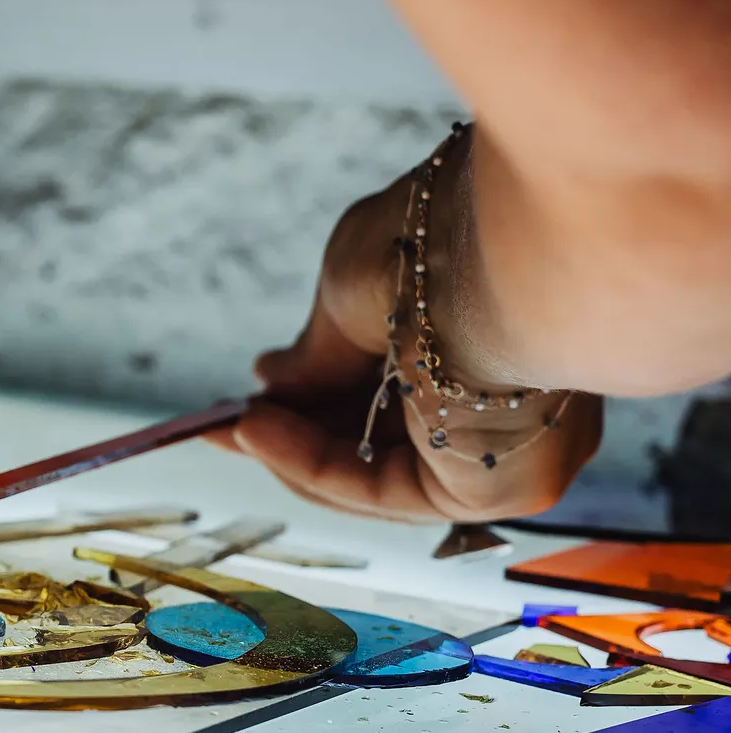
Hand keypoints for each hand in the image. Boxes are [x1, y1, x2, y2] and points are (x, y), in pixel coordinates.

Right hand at [212, 172, 601, 521]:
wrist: (505, 253)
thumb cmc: (439, 242)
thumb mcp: (351, 289)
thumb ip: (318, 349)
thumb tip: (271, 380)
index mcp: (483, 334)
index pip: (390, 383)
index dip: (316, 393)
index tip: (255, 390)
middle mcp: (503, 396)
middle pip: (380, 435)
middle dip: (296, 431)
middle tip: (227, 423)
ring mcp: (505, 446)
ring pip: (377, 471)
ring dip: (292, 451)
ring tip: (232, 427)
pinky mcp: (499, 487)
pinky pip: (385, 490)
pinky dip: (309, 466)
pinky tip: (254, 433)